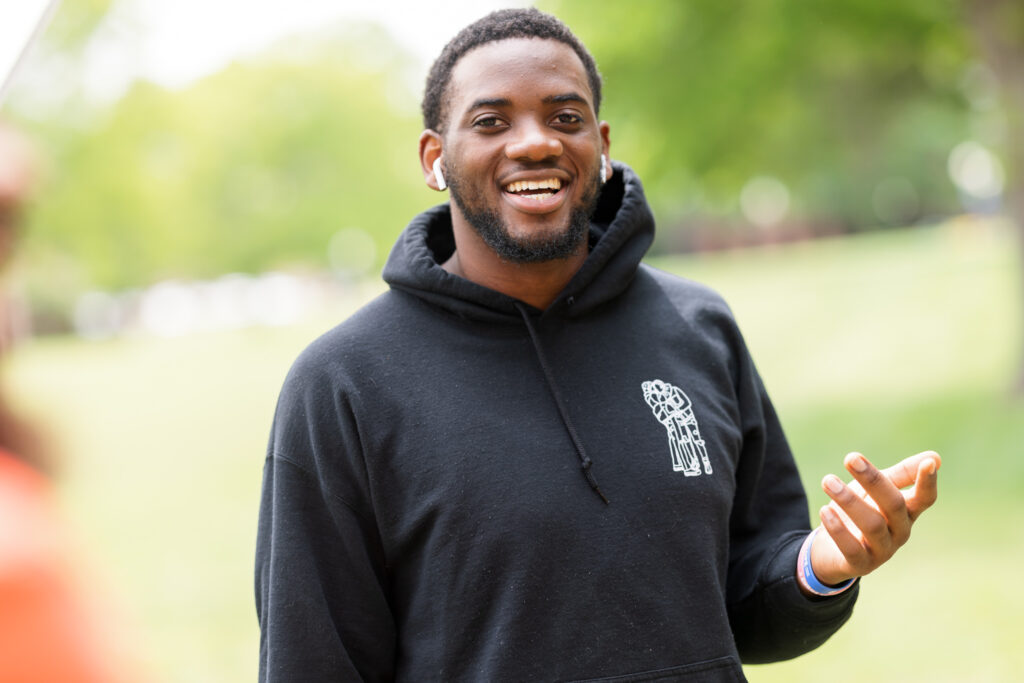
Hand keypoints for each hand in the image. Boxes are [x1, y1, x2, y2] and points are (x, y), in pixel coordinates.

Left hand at [809, 450, 940, 586]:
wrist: (833, 549)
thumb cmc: (862, 511)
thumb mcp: (877, 491)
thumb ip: (901, 474)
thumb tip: (935, 457)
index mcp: (907, 512)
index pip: (925, 499)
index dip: (928, 482)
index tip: (929, 463)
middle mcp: (900, 532)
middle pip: (894, 505)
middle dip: (873, 480)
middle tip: (850, 458)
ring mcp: (883, 551)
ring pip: (872, 525)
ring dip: (849, 500)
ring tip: (828, 480)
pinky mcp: (861, 564)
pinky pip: (852, 548)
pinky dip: (838, 529)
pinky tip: (825, 510)